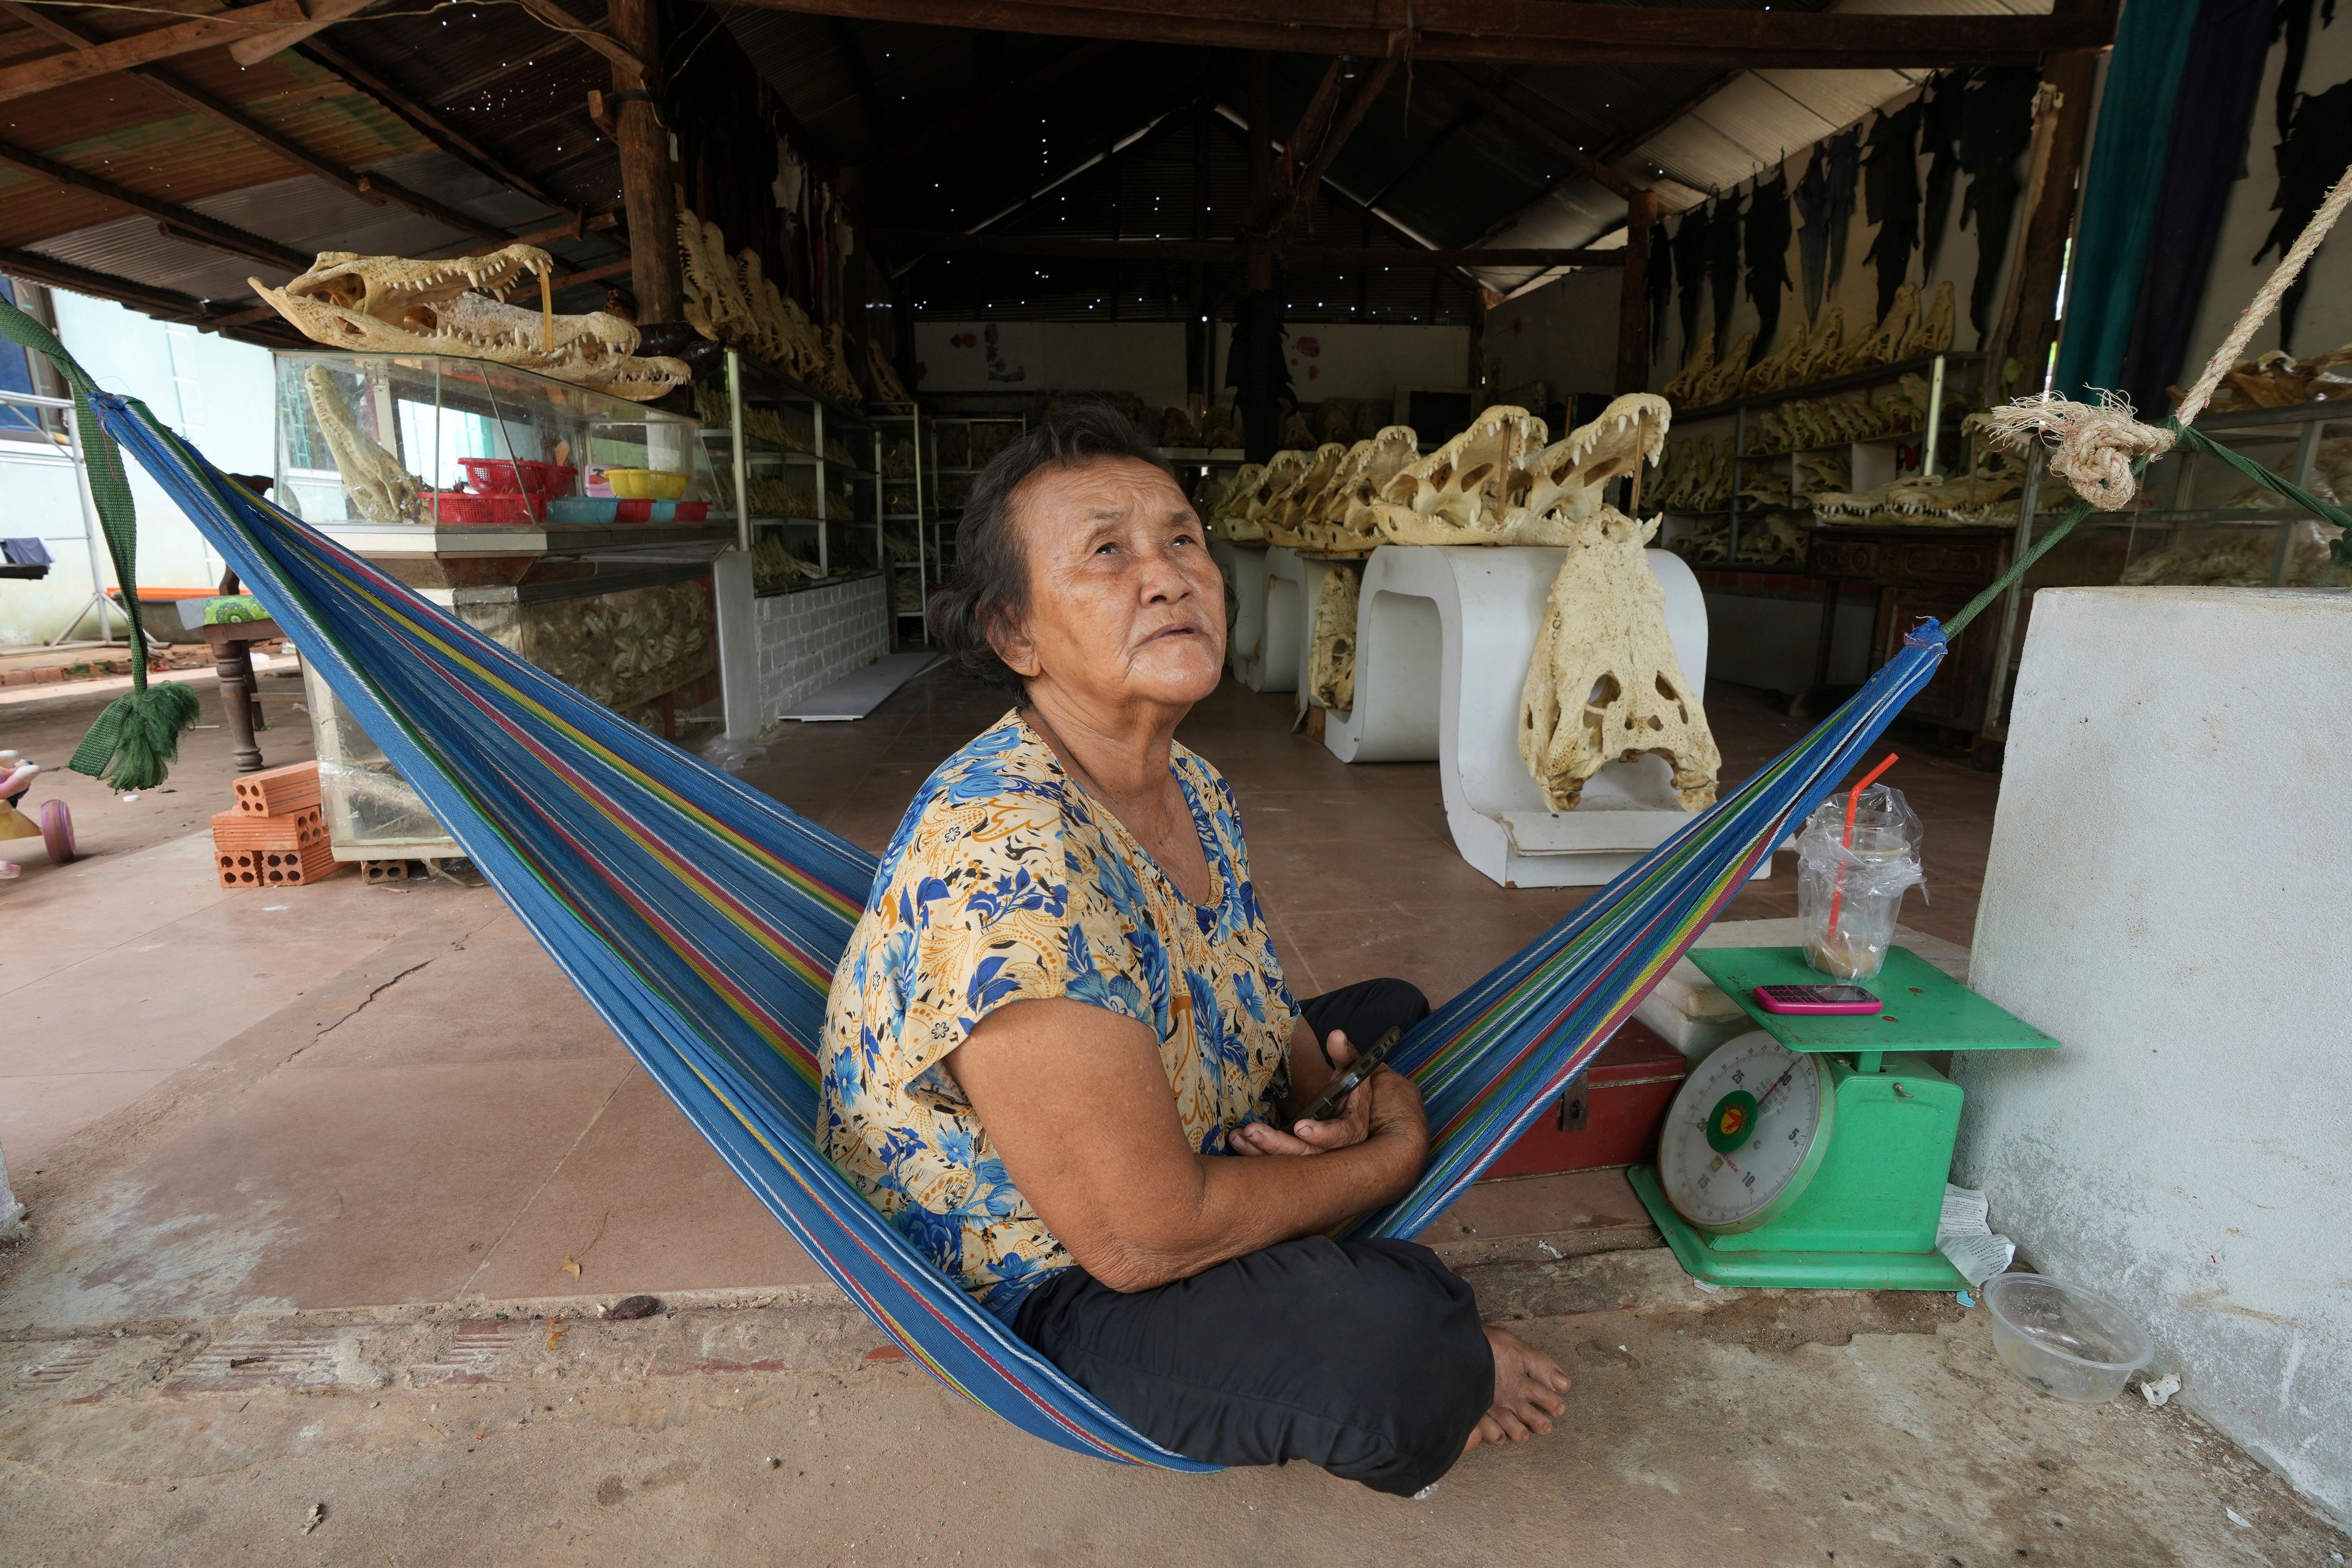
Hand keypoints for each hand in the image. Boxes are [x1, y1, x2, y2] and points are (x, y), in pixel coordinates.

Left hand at [1229, 1032, 1428, 1180]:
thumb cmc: (1353, 1088)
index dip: (1321, 1133)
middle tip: (1252, 1131)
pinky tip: (1239, 1143)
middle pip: (1307, 1153)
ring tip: (1239, 1137)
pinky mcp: (1298, 1156)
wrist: (1353, 1110)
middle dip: (1278, 1144)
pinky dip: (1257, 1154)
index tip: (1300, 1125)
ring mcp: (1315, 1155)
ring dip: (1261, 1151)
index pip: (1339, 1136)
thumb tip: (1336, 1035)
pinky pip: (1278, 1162)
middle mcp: (1334, 1148)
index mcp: (1351, 1127)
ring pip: (1289, 1161)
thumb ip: (1344, 1054)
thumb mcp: (1352, 1070)